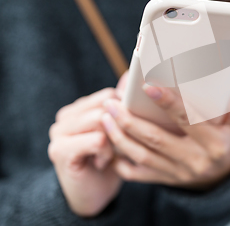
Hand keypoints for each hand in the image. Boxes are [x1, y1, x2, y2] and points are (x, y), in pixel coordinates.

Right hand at [48, 88, 122, 216]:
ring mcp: (59, 133)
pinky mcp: (60, 150)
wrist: (93, 195)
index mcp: (79, 108)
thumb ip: (122, 105)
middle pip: (106, 105)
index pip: (109, 94)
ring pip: (101, 120)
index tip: (129, 128)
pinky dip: (107, 153)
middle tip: (119, 146)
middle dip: (120, 126)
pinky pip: (98, 140)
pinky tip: (102, 163)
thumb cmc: (110, 160)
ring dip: (114, 140)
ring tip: (109, 154)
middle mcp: (65, 117)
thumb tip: (128, 77)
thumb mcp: (120, 130)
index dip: (125, 111)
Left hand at [101, 85, 229, 189]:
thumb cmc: (226, 142)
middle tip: (112, 102)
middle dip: (130, 121)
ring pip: (143, 156)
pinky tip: (109, 145)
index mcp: (214, 144)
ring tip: (106, 117)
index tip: (148, 86)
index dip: (169, 103)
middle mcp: (196, 161)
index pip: (188, 120)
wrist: (223, 176)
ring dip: (120, 137)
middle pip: (157, 140)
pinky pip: (139, 174)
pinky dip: (121, 161)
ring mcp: (179, 173)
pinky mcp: (167, 180)